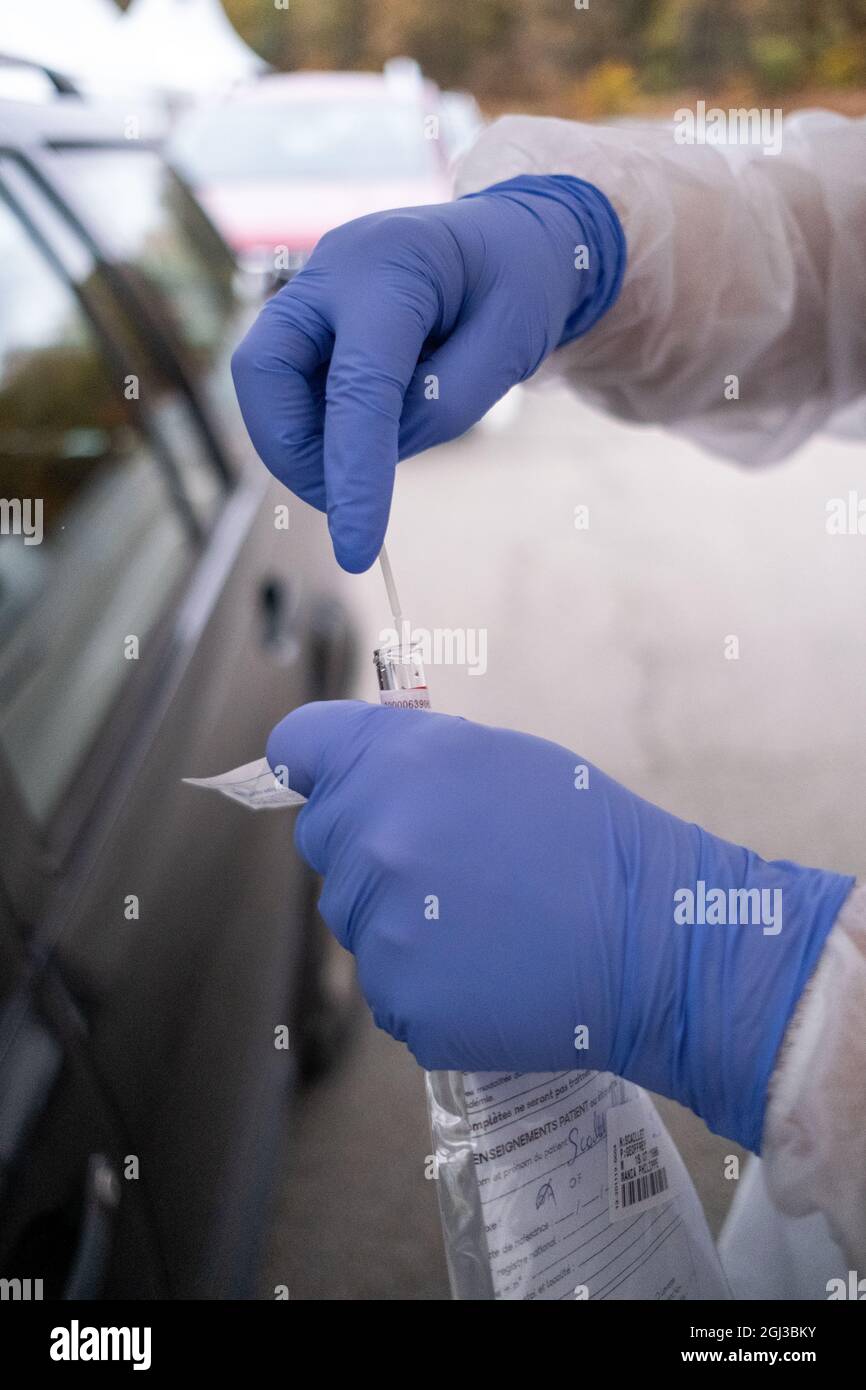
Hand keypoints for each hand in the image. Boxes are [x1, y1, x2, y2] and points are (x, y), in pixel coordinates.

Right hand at [232, 175, 624, 571]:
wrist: (512, 238)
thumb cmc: (519, 285)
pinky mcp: (305, 317)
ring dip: (303, 441)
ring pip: (264, 382)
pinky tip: (366, 424)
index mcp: (394, 266)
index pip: (357, 387)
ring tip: (372, 452)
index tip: (355, 549)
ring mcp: (310, 289)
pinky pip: (285, 383)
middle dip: (292, 451)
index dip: (352, 473)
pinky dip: (315, 423)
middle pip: (264, 372)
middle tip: (345, 499)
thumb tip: (372, 456)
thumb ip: (444, 405)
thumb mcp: (511, 347)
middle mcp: (334, 268)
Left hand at [268, 701, 852, 1151]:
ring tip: (481, 921)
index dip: (314, 763)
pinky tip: (485, 968)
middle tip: (448, 862)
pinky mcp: (402, 1002)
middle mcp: (375, 840)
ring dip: (397, 920)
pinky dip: (426, 983)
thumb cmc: (589, 839)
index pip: (299, 746)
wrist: (653, 939)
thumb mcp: (499, 757)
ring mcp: (383, 927)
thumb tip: (350, 768)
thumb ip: (410, 756)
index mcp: (396, 764)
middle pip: (325, 840)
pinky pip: (389, 986)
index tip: (324, 777)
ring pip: (355, 920)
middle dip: (369, 846)